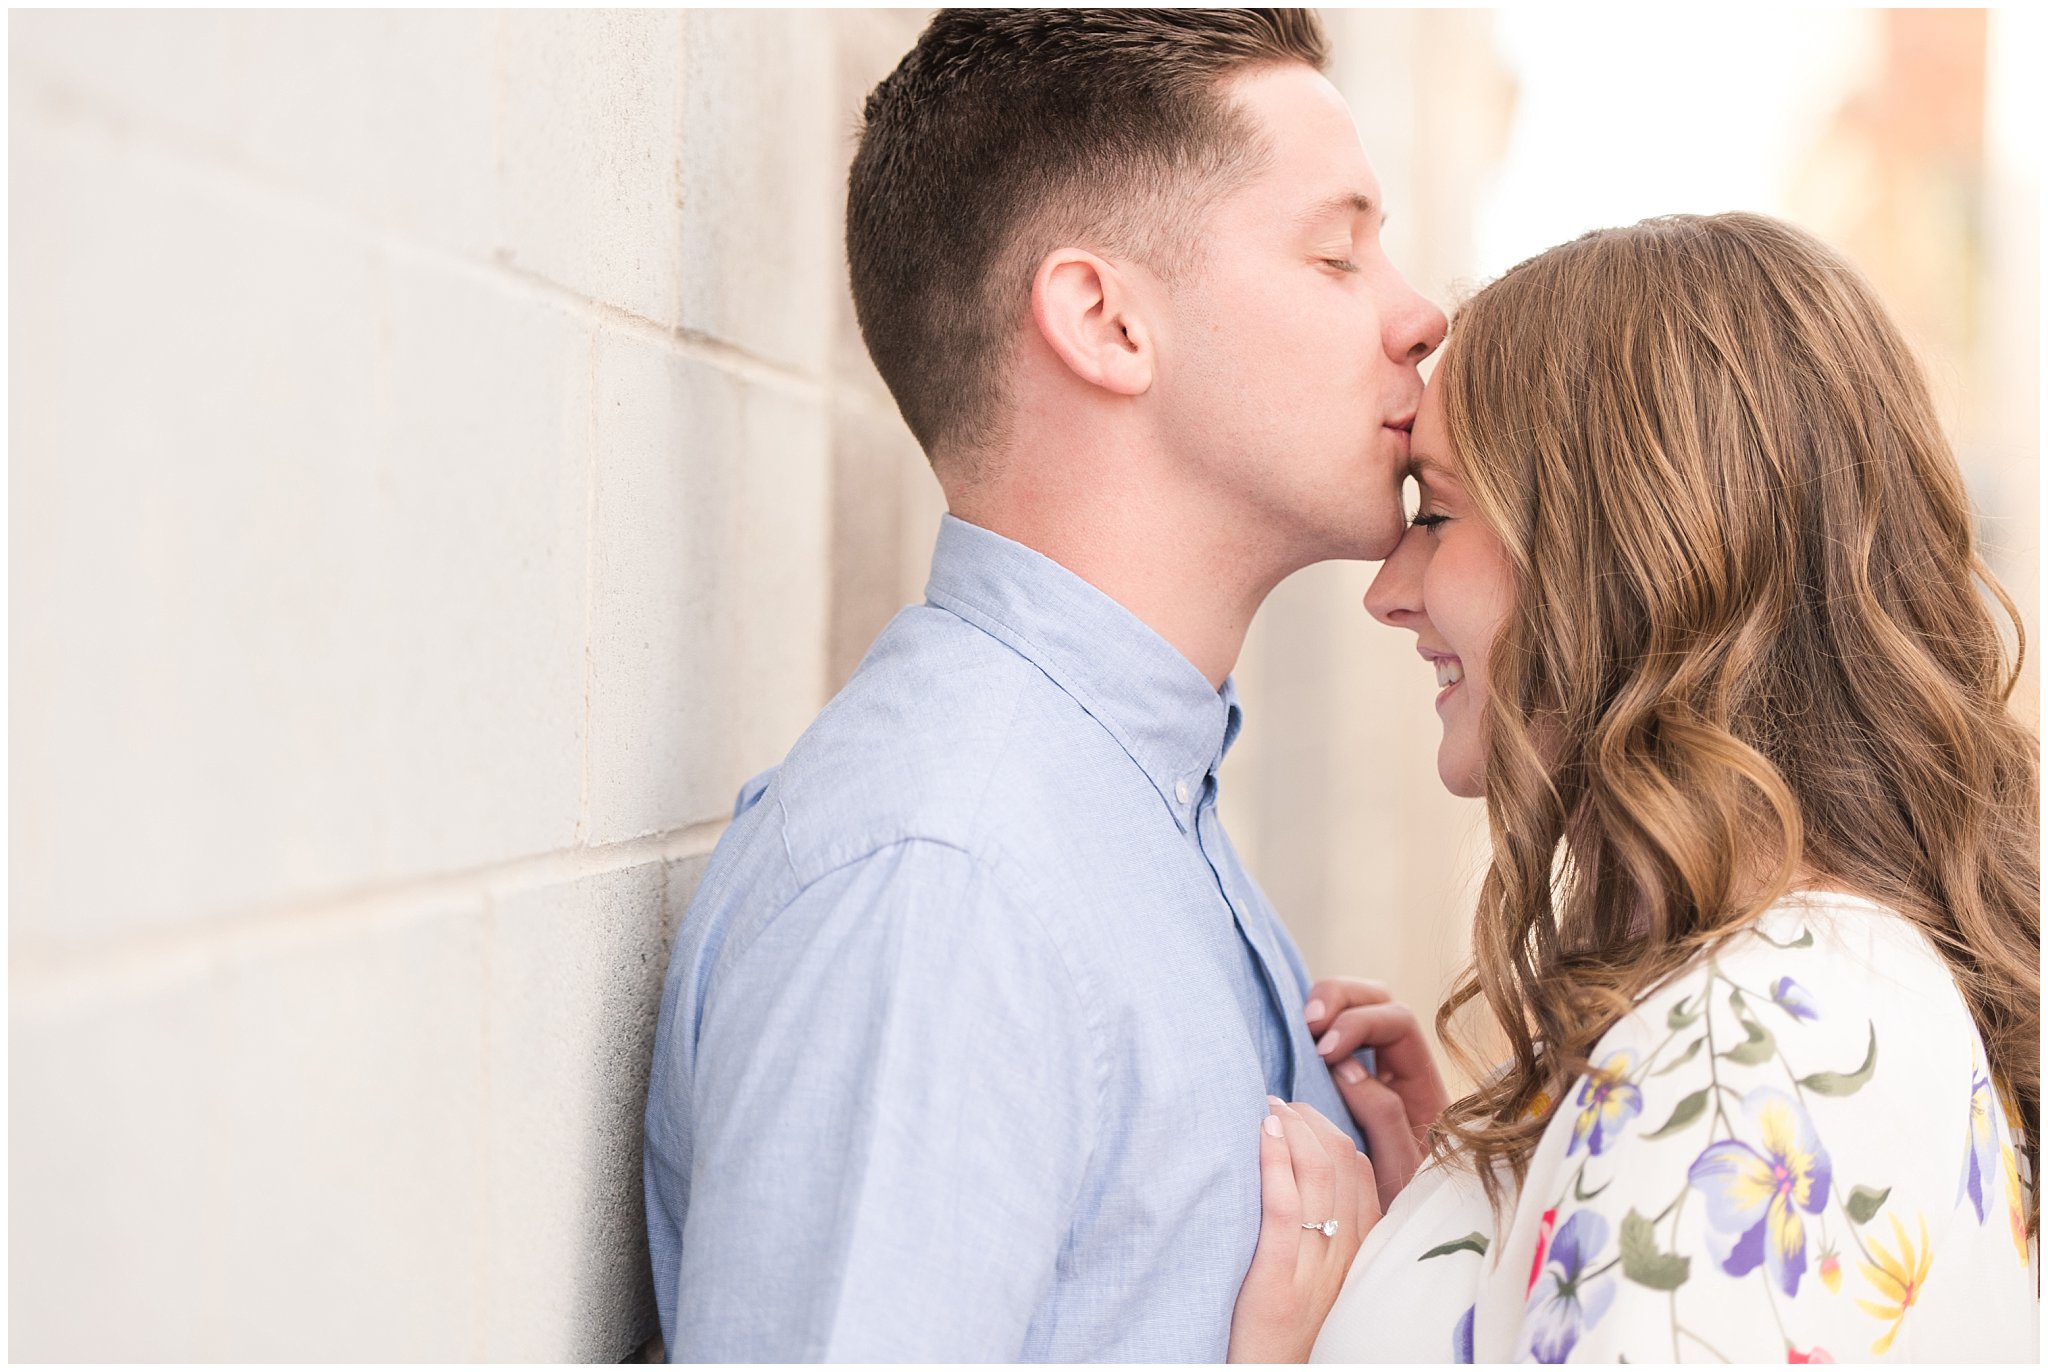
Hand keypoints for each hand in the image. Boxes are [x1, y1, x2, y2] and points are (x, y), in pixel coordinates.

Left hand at [1226, 1098, 1379, 1362]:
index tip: (1302, 1113)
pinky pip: (1285, 1208)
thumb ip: (1325, 1230)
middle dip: (1311, 1122)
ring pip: (1319, 1176)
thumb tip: (1307, 1174)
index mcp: (1361, 1250)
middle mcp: (1346, 1254)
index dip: (1331, 1132)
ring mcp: (1316, 1267)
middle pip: (1342, 1163)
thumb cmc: (1293, 1327)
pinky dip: (1276, 1162)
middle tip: (1279, 1103)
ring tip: (1267, 1108)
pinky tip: (1262, 1134)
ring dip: (1292, 1130)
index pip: (1361, 1171)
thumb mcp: (1323, 1277)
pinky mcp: (1279, 1280)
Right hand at [1304, 978, 1449, 1209]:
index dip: (1358, 1025)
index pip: (1397, 1024)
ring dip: (1329, 1005)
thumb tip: (1346, 1067)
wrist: (1404, 1242)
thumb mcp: (1398, 1170)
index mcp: (1424, 1087)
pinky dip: (1316, 1025)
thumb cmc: (1403, 1210)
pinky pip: (1336, 1034)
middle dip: (1342, 998)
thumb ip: (1381, 1115)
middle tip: (1307, 1021)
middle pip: (1380, 999)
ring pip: (1359, 1007)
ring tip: (1299, 1024)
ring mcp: (1377, 1072)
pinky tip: (1295, 1041)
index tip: (1323, 1052)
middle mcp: (1404, 1070)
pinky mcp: (1351, 1083)